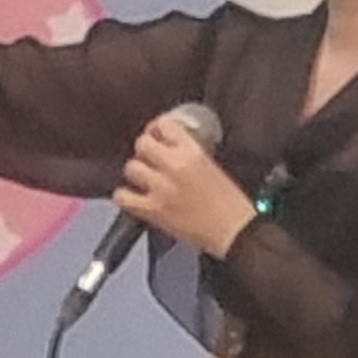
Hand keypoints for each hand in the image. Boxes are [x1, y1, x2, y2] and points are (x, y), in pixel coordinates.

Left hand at [115, 112, 255, 259]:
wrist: (234, 232)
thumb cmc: (230, 203)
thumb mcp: (212, 166)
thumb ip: (189, 154)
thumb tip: (171, 149)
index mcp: (193, 152)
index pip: (164, 125)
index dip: (157, 129)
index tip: (157, 135)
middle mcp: (174, 165)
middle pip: (142, 143)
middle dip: (145, 150)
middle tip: (150, 159)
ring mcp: (160, 188)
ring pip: (131, 167)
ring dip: (136, 172)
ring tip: (144, 180)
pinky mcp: (151, 210)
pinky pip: (122, 196)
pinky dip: (124, 196)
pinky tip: (133, 198)